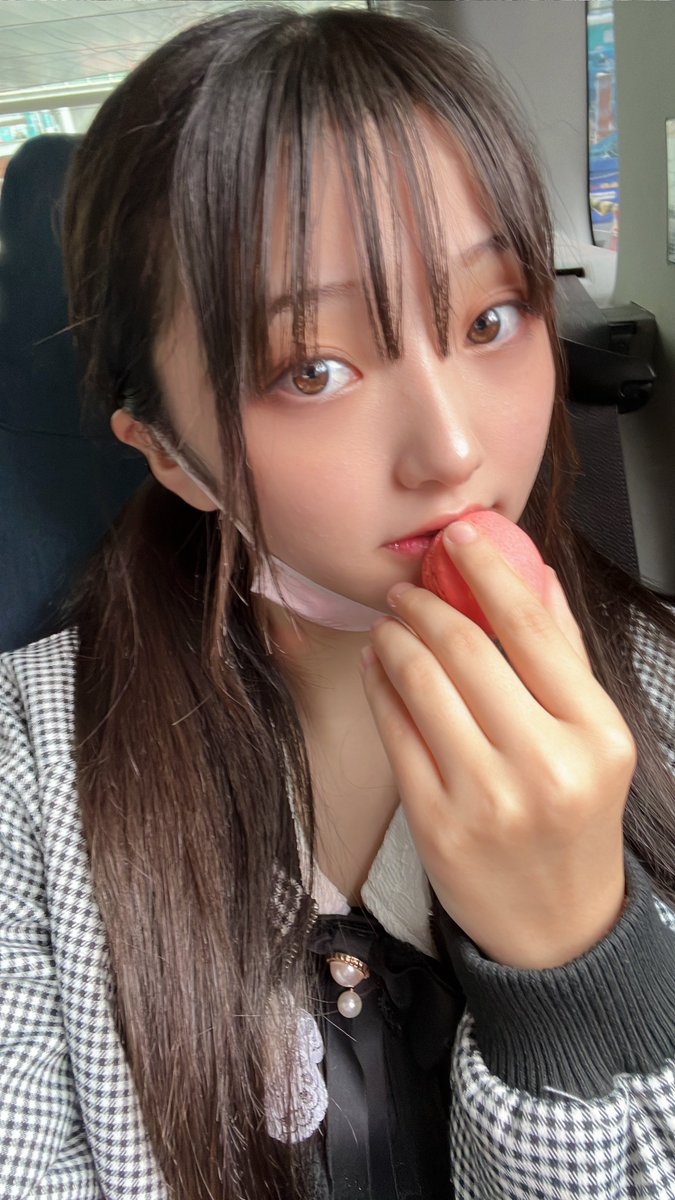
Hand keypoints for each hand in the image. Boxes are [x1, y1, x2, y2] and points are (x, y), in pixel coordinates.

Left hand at [361, 521, 634, 968]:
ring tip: (390, 623)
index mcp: (595, 735)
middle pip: (466, 650)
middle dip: (425, 603)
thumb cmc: (574, 818)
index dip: (489, 571)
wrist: (556, 925)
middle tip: (408, 588)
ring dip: (395, 637)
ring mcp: (485, 798)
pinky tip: (378, 665)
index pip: (534, 629)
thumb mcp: (592, 738)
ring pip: (420, 683)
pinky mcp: (436, 824)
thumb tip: (533, 573)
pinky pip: (394, 731)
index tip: (460, 538)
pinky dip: (380, 685)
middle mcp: (543, 765)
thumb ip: (563, 656)